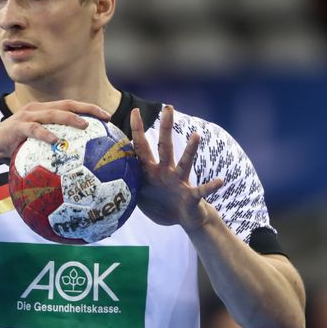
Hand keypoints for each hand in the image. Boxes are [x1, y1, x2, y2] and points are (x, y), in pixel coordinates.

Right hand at [0, 99, 110, 166]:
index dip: (89, 109)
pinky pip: (34, 130)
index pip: (70, 106)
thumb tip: (75, 166)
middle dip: (87, 109)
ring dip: (70, 118)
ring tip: (85, 126)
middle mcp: (37, 110)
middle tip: (105, 117)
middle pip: (67, 105)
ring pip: (53, 113)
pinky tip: (56, 142)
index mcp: (43, 112)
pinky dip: (46, 135)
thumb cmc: (12, 150)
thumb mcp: (34, 147)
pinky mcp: (17, 127)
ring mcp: (26, 117)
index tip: (107, 117)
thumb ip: (51, 150)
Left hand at [130, 105, 223, 231]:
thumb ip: (126, 183)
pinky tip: (220, 181)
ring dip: (190, 150)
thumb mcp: (139, 194)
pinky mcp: (191, 196)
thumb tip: (106, 176)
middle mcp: (166, 171)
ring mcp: (179, 182)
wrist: (183, 220)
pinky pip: (201, 191)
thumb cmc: (160, 205)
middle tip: (168, 107)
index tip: (134, 110)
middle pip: (165, 146)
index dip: (137, 130)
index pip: (142, 146)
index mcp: (150, 170)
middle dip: (166, 127)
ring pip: (185, 163)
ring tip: (196, 135)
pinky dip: (211, 186)